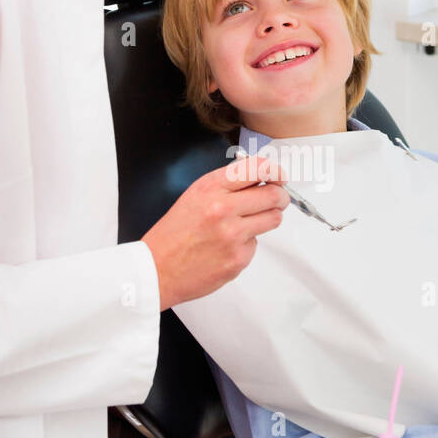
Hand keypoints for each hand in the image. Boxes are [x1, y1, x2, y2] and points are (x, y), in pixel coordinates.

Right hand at [141, 156, 288, 310]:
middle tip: (277, 200)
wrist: (156, 269)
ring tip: (250, 222)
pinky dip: (246, 244)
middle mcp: (222, 209)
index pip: (257, 168)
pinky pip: (256, 244)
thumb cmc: (173, 234)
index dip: (275, 171)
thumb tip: (259, 178)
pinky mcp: (237, 259)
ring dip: (268, 218)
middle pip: (274, 195)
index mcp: (210, 188)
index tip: (278, 176)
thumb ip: (226, 185)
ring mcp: (232, 235)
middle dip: (280, 196)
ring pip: (273, 219)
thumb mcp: (195, 195)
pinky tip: (226, 247)